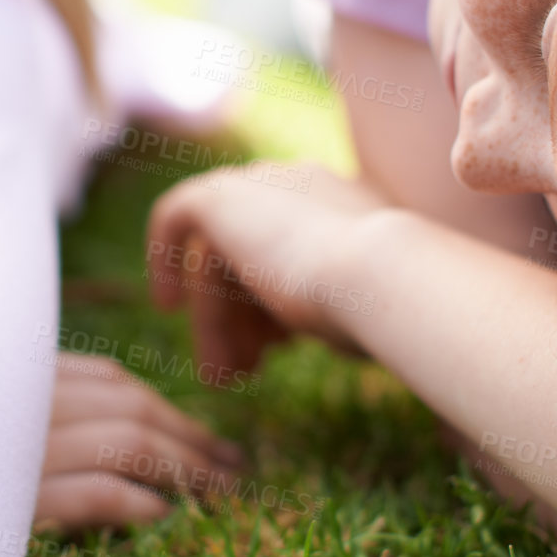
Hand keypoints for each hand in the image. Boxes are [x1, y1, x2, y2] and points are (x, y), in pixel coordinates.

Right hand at [33, 352, 243, 530]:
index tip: (205, 436)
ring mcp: (23, 450)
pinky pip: (100, 493)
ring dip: (186, 468)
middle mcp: (25, 401)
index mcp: (17, 374)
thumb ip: (46, 413)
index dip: (167, 409)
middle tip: (233, 466)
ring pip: (130, 445)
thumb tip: (132, 439)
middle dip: (192, 438)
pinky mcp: (18, 502)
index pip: (109, 380)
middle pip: (132, 409)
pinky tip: (167, 516)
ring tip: (219, 491)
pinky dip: (142, 504)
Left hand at [146, 163, 387, 378]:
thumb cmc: (391, 307)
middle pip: (251, 251)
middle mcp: (302, 181)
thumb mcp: (365, 305)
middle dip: (243, 315)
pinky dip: (165, 258)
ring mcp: (263, 181)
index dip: (279, 304)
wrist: (385, 278)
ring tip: (223, 375)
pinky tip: (166, 305)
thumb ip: (333, 298)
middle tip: (242, 372)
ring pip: (220, 255)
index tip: (278, 349)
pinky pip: (177, 215)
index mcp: (345, 202)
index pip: (294, 248)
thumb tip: (310, 324)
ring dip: (217, 319)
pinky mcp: (222, 193)